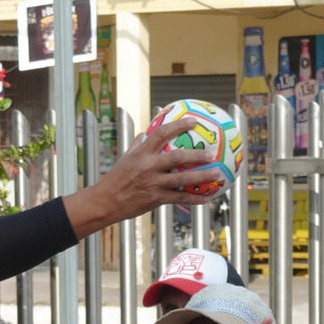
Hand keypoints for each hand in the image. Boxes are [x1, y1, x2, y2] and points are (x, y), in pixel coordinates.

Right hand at [69, 118, 222, 232]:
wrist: (106, 202)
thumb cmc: (115, 178)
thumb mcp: (125, 158)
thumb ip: (137, 145)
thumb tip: (144, 133)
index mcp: (142, 153)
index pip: (162, 133)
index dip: (179, 125)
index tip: (193, 121)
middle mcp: (149, 166)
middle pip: (177, 157)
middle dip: (196, 154)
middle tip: (211, 152)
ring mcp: (154, 183)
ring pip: (183, 179)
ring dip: (202, 176)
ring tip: (217, 173)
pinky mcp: (157, 199)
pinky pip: (180, 199)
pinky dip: (195, 199)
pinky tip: (207, 199)